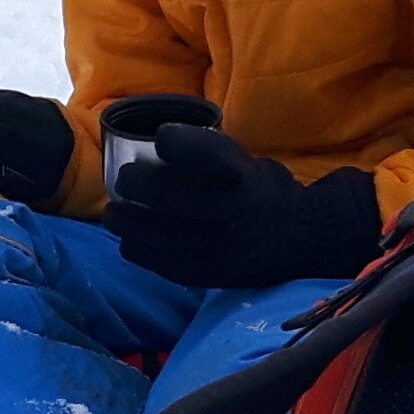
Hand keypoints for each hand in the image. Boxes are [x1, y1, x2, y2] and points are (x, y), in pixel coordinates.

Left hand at [106, 125, 383, 290]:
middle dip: (135, 182)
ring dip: (125, 221)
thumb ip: (206, 154)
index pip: (204, 152)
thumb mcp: (245, 160)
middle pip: (169, 194)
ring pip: (157, 234)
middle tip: (125, 178)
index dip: (174, 140)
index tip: (161, 138)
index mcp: (247, 176)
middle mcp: (235, 212)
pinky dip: (138, 249)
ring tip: (114, 213)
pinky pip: (161, 263)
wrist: (298, 237)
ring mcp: (222, 248)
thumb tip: (149, 147)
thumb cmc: (258, 189)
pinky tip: (129, 240)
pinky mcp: (209, 275)